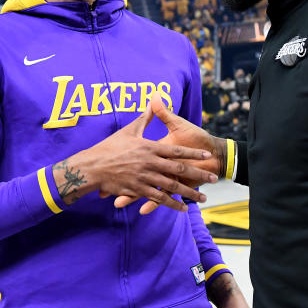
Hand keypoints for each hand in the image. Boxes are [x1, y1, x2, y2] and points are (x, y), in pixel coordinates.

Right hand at [52, 98, 217, 211]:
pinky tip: (183, 208)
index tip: (208, 155)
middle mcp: (150, 163)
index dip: (194, 153)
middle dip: (198, 174)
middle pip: (179, 169)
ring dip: (189, 193)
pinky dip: (171, 204)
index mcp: (150, 147)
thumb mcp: (129, 130)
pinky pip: (158, 198)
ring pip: (172, 187)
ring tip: (203, 197)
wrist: (93, 165)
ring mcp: (144, 178)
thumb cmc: (110, 147)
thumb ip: (144, 118)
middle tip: (214, 177)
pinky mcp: (138, 190)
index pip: (177, 150)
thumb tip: (153, 100)